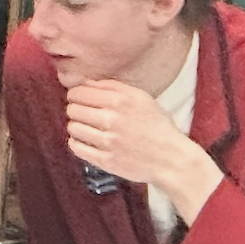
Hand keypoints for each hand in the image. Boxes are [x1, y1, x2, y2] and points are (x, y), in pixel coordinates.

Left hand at [65, 80, 222, 221]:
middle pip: (72, 109)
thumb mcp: (142, 98)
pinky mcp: (105, 160)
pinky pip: (76, 147)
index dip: (76, 95)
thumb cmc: (157, 127)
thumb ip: (113, 87)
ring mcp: (107, 141)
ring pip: (73, 128)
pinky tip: (88, 141)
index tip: (80, 99)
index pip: (78, 92)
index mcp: (120, 101)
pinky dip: (78, 143)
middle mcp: (112, 119)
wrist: (172, 159)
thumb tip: (86, 83)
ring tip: (89, 129)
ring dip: (77, 127)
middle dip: (76, 110)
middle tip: (86, 115)